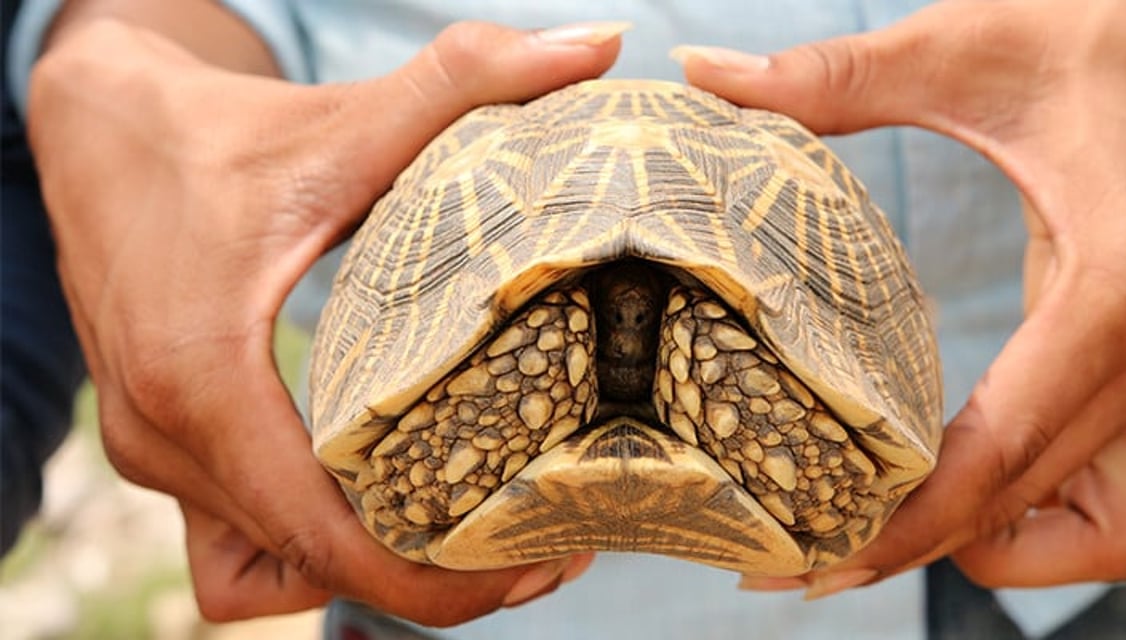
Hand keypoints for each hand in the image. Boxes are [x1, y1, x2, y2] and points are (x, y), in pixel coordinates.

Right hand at [28, 17, 619, 623]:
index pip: (322, 534)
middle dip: (427, 577)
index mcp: (202, 375)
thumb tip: (597, 43)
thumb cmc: (215, 135)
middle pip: (309, 568)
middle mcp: (166, 437)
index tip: (535, 565)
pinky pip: (234, 548)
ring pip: (264, 575)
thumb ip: (470, 80)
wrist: (98, 131)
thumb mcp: (344, 118)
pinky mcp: (161, 449)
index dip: (435, 579)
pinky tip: (383, 510)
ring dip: (363, 573)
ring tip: (475, 537)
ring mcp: (154, 454)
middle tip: (540, 546)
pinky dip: (306, 550)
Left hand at [676, 0, 1125, 591]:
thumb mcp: (958, 49)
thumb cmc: (1092, 23)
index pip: (1005, 455)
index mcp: (1113, 286)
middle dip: (919, 548)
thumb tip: (704, 73)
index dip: (907, 528)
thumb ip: (832, 77)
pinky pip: (1108, 484)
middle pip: (1029, 508)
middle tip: (805, 560)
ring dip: (994, 545)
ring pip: (1094, 526)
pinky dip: (1040, 509)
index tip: (814, 560)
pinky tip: (958, 485)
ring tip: (877, 533)